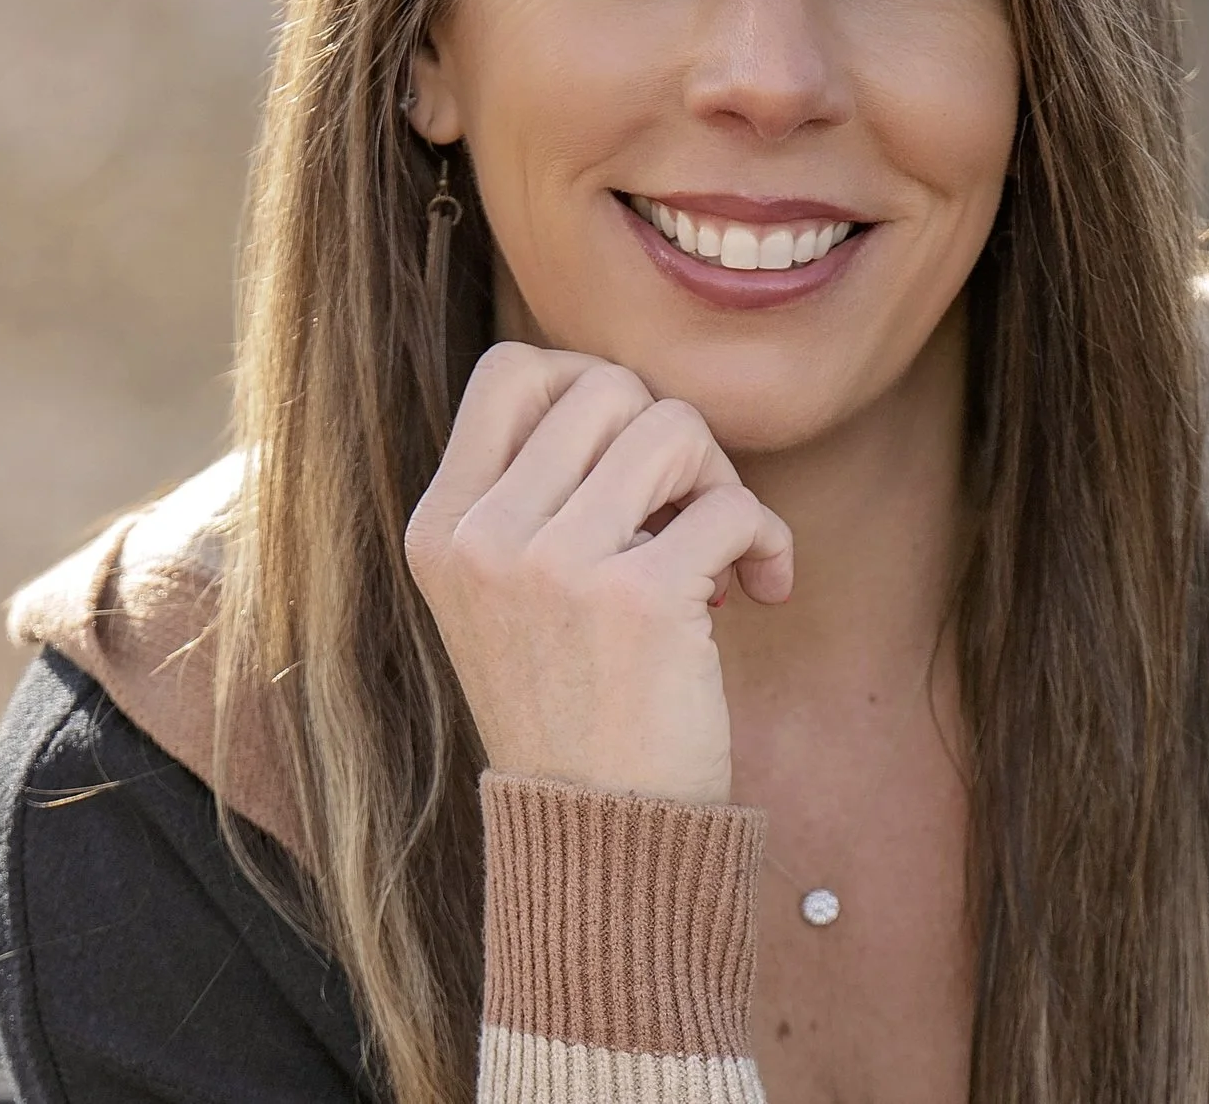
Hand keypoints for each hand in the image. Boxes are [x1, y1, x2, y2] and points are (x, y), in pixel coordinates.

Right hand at [404, 341, 795, 805]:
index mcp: (442, 526)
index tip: (625, 455)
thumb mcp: (502, 594)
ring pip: (674, 426)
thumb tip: (631, 397)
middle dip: (668, 436)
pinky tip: (760, 590)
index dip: (588, 385)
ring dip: (718, 480)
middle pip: (607, 387)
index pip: (512, 370)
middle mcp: (485, 536)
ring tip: (718, 547)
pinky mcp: (641, 600)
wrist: (597, 838)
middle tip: (682, 511)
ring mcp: (556, 566)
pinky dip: (767, 540)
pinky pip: (734, 506)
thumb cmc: (573, 706)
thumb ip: (535, 494)